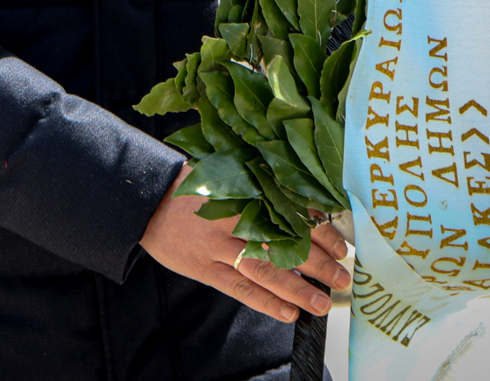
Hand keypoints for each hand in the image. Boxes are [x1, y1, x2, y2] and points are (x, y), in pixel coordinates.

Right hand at [138, 164, 349, 323]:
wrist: (147, 203)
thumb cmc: (191, 188)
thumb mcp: (226, 178)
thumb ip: (260, 189)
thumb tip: (304, 204)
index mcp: (243, 194)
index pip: (290, 214)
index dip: (318, 232)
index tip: (339, 245)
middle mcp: (233, 222)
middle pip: (283, 245)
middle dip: (316, 264)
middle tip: (341, 277)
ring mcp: (217, 247)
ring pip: (264, 271)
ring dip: (296, 289)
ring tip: (321, 303)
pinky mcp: (205, 269)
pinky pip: (239, 289)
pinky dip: (265, 302)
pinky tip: (287, 312)